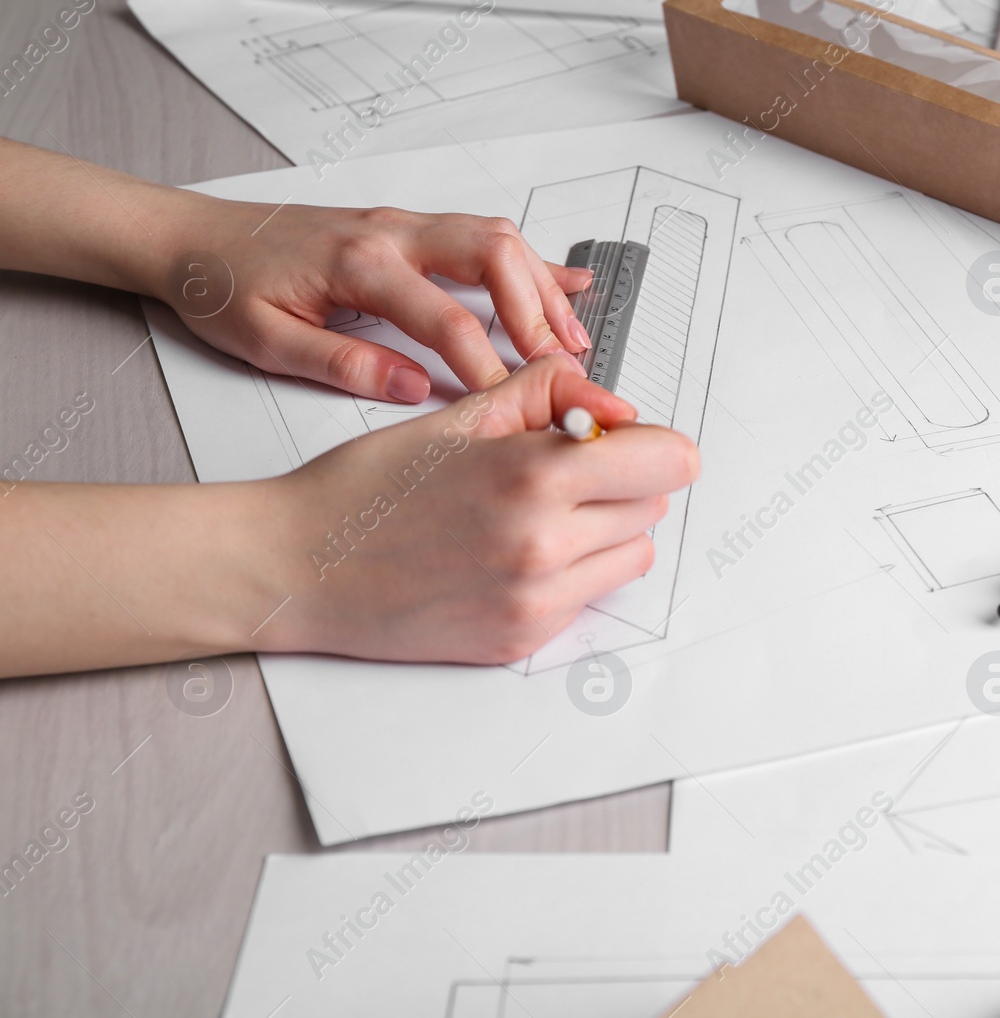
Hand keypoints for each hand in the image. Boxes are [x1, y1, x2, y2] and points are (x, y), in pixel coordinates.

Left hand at [157, 194, 595, 402]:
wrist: (190, 236)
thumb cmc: (222, 286)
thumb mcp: (266, 341)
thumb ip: (343, 365)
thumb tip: (410, 388)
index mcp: (359, 265)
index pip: (447, 319)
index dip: (487, 365)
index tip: (511, 403)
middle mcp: (390, 233)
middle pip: (493, 257)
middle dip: (536, 314)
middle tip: (562, 367)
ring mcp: (402, 222)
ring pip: (497, 238)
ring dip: (542, 286)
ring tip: (572, 337)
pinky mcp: (405, 225)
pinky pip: (481, 232)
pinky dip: (530, 259)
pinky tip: (564, 282)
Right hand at [255, 355, 699, 662]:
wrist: (298, 568)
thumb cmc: (366, 489)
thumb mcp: (458, 417)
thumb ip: (545, 394)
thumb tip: (609, 401)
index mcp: (534, 476)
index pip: (669, 462)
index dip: (649, 442)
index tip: (615, 436)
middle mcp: (546, 546)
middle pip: (654, 505)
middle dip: (623, 479)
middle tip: (562, 469)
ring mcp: (537, 602)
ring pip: (631, 553)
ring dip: (605, 528)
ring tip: (537, 512)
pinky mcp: (523, 639)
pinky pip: (589, 596)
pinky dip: (570, 572)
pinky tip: (510, 553)